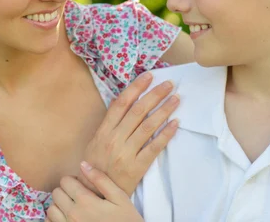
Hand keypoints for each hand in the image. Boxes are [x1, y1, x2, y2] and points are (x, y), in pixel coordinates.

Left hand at [46, 162, 143, 221]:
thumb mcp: (120, 198)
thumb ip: (101, 180)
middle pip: (56, 193)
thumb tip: (83, 164)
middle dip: (65, 191)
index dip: (73, 180)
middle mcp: (73, 214)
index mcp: (86, 201)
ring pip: (51, 209)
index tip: (81, 185)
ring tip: (71, 208)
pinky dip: (55, 219)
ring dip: (59, 206)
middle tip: (77, 196)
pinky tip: (67, 219)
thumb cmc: (126, 220)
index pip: (65, 181)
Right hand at [80, 72, 179, 195]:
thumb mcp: (96, 141)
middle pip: (138, 111)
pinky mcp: (137, 166)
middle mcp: (115, 139)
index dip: (136, 87)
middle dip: (155, 95)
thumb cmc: (95, 166)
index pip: (121, 103)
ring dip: (164, 110)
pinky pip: (154, 147)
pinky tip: (176, 123)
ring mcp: (126, 153)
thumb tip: (123, 102)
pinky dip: (166, 134)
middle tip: (169, 84)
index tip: (149, 76)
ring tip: (176, 99)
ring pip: (148, 126)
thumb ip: (109, 124)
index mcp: (104, 131)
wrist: (94, 194)